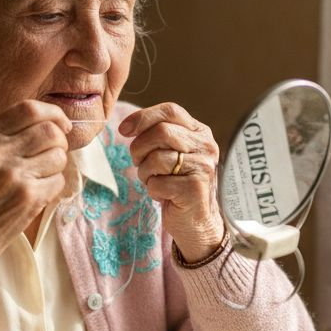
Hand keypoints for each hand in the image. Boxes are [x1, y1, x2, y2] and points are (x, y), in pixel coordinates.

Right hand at [0, 101, 70, 278]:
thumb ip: (10, 133)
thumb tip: (54, 122)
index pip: (29, 109)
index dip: (54, 114)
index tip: (61, 124)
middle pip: (50, 132)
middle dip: (60, 142)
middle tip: (54, 153)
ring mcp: (13, 175)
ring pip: (59, 156)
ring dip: (57, 165)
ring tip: (40, 175)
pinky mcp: (28, 197)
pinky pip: (59, 180)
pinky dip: (54, 186)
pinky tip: (37, 192)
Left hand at [120, 103, 224, 261]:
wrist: (197, 220)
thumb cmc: (178, 183)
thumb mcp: (173, 153)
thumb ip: (159, 135)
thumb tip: (127, 126)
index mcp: (200, 132)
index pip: (170, 110)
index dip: (143, 117)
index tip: (124, 130)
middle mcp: (206, 146)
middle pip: (161, 132)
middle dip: (140, 148)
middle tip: (139, 163)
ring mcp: (203, 167)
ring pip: (157, 159)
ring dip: (145, 173)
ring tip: (155, 181)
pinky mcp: (195, 190)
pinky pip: (158, 183)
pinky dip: (153, 191)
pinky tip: (164, 195)